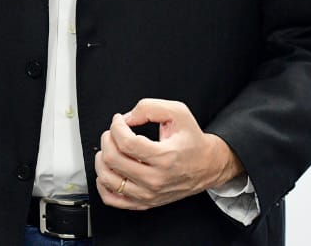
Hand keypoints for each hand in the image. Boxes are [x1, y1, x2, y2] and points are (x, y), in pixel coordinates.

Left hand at [93, 98, 242, 210]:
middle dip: (107, 138)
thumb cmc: (192, 140)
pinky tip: (110, 169)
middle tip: (113, 131)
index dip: (116, 126)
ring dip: (102, 159)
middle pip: (114, 159)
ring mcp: (149, 194)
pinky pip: (112, 199)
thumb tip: (126, 118)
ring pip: (108, 179)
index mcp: (165, 157)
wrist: (207, 165)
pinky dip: (103, 183)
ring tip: (110, 148)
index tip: (118, 120)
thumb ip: (149, 108)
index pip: (126, 143)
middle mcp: (155, 179)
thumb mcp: (177, 112)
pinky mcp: (144, 202)